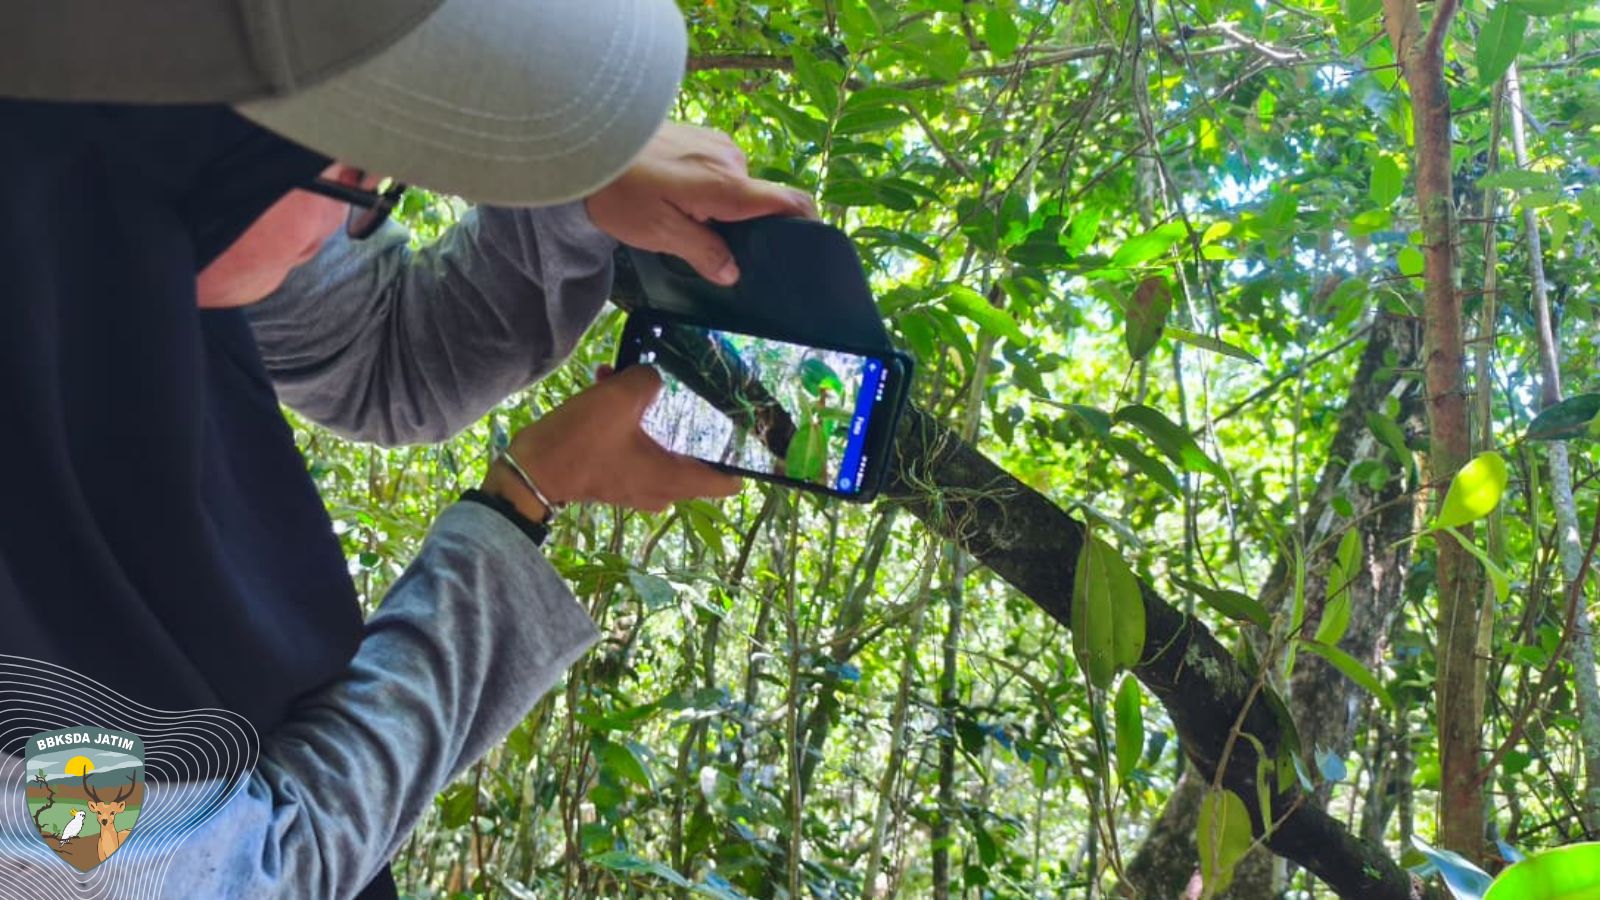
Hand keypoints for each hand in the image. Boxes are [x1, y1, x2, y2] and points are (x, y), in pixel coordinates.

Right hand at [483, 366, 741, 515]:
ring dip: (650, 413)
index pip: (728, 482)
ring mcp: (639, 486)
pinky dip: (629, 422)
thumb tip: (652, 379)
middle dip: (690, 420)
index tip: (752, 436)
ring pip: (661, 444)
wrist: (530, 471)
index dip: (744, 461)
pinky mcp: (617, 476)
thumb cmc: (580, 441)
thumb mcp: (620, 398)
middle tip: (690, 389)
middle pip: (696, 456)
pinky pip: (637, 446)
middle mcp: (664, 489)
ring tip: (626, 377)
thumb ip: (648, 381)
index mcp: (675, 479)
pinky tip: (609, 385)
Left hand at [584, 122, 817, 285]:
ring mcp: (717, 143)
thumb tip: (733, 272)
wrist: (586, 136)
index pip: (791, 203)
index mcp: (730, 187)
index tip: (805, 247)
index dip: (806, 226)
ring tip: (674, 213)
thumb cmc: (620, 189)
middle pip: (756, 202)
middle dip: (738, 224)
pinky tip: (670, 192)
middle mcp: (732, 160)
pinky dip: (704, 186)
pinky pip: (717, 168)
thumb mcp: (660, 233)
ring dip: (716, 204)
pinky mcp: (700, 134)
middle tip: (701, 241)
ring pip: (734, 186)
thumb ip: (703, 253)